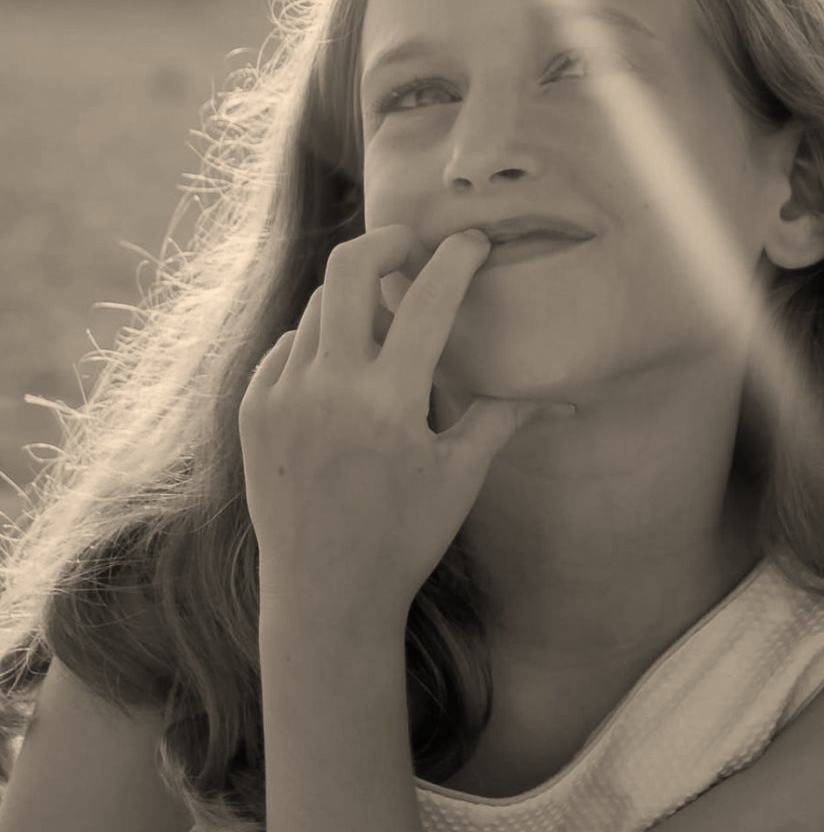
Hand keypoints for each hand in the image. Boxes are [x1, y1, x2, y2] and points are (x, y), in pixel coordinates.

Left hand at [238, 225, 572, 640]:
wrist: (325, 591)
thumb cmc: (404, 536)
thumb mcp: (460, 475)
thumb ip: (502, 418)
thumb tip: (559, 396)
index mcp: (389, 402)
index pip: (428, 301)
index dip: (455, 258)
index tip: (472, 240)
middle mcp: (328, 388)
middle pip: (349, 269)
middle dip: (386, 242)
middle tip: (412, 247)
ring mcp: (282, 396)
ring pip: (318, 308)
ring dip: (355, 298)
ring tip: (383, 318)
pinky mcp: (254, 410)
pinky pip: (287, 348)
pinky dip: (318, 342)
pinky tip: (341, 367)